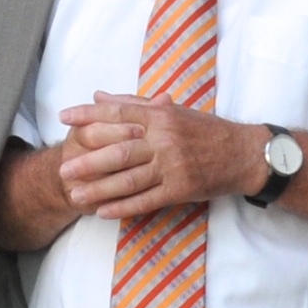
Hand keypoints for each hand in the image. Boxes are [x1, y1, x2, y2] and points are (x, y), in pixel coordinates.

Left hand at [56, 96, 260, 220]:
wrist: (243, 153)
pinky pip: (147, 200)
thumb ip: (134, 103)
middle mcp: (165, 139)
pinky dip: (123, 207)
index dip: (89, 115)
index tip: (65, 118)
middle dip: (88, 161)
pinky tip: (103, 212)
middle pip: (119, 150)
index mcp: (161, 115)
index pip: (119, 113)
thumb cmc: (206, 130)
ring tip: (76, 196)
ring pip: (129, 179)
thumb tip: (99, 95)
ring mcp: (172, 166)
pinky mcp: (180, 189)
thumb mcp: (173, 110)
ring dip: (99, 189)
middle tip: (63, 169)